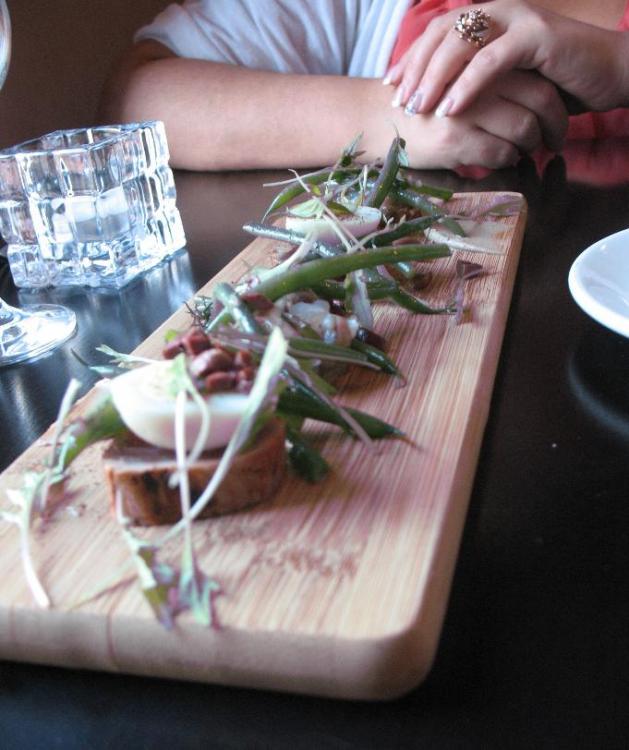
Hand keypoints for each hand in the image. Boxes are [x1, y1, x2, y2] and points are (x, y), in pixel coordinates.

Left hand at [385, 0, 628, 119]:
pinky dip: (466, 86)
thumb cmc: (556, 82)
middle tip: (399, 102)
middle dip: (416, 70)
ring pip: (461, 45)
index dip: (411, 59)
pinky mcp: (536, 37)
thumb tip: (439, 105)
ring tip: (417, 108)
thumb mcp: (507, 82)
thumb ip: (477, 82)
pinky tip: (449, 108)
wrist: (607, 74)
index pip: (437, 33)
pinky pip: (491, 61)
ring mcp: (517, 20)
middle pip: (442, 35)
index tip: (390, 87)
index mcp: (487, 21)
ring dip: (434, 79)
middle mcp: (498, 13)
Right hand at [398, 69, 567, 168]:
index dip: (555, 105)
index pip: (538, 79)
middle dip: (552, 127)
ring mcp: (467, 109)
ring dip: (529, 146)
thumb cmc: (421, 104)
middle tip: (552, 143)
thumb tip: (533, 104)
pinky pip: (499, 153)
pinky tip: (500, 161)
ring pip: (523, 129)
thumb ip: (490, 81)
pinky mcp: (454, 138)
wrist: (375, 119)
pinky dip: (507, 160)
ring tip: (524, 152)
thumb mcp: (458, 79)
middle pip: (540, 101)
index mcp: (483, 61)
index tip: (555, 123)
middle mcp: (479, 80)